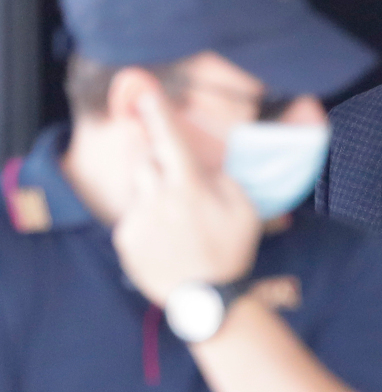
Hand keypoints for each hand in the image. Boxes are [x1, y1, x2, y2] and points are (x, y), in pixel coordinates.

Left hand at [113, 92, 261, 305]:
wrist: (207, 299)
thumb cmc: (231, 250)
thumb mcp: (246, 209)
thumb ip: (224, 180)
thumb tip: (204, 167)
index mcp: (189, 188)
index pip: (170, 140)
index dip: (157, 113)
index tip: (145, 92)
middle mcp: (158, 199)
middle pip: (145, 160)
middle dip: (155, 161)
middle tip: (175, 181)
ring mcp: (138, 220)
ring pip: (138, 189)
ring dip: (154, 194)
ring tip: (177, 221)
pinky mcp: (125, 239)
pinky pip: (132, 216)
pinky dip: (147, 221)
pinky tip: (167, 240)